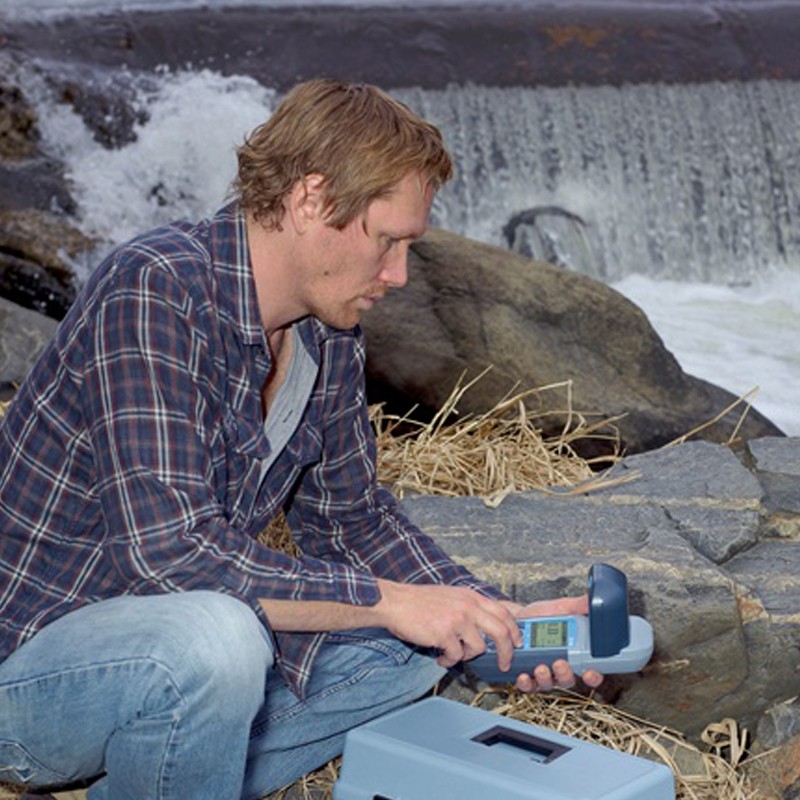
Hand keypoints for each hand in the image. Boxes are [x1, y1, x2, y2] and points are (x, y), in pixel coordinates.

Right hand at [375, 580, 522, 669]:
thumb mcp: (451, 596)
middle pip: (501, 631)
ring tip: (452, 654)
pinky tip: (439, 656)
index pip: (503, 612)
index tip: (518, 642)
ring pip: (479, 647)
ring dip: (467, 656)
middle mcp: (468, 606)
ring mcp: (457, 619)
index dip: (514, 629)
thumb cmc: (419, 601)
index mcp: (471, 596)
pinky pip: (456, 656)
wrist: (395, 602)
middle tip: (504, 664)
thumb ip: (469, 607)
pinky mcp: (444, 633)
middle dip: (507, 652)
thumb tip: (485, 626)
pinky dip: (449, 660)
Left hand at [504, 595, 603, 692]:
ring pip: (549, 684)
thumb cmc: (542, 615)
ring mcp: (544, 672)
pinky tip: (523, 675)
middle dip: (565, 675)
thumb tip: (592, 599)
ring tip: (541, 667)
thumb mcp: (562, 608)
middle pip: (568, 680)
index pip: (590, 671)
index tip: (590, 672)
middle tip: (560, 663)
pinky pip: (528, 685)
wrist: (517, 615)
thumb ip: (579, 605)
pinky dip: (526, 683)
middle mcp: (561, 666)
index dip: (593, 676)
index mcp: (574, 653)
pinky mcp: (527, 673)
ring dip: (546, 679)